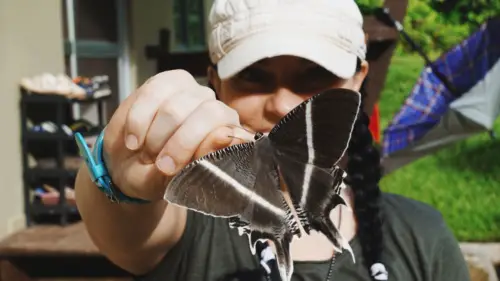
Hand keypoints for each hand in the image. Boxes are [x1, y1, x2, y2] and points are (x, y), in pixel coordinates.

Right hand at [102, 70, 251, 200]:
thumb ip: (205, 159)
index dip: (197, 147)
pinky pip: (152, 94)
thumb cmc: (158, 174)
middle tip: (160, 165)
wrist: (128, 165)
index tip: (172, 168)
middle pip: (206, 114)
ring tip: (146, 153)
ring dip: (154, 136)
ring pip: (175, 107)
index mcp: (228, 134)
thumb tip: (231, 138)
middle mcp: (214, 109)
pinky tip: (134, 139)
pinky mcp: (165, 82)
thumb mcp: (178, 179)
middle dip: (178, 144)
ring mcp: (192, 93)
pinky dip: (138, 121)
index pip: (226, 129)